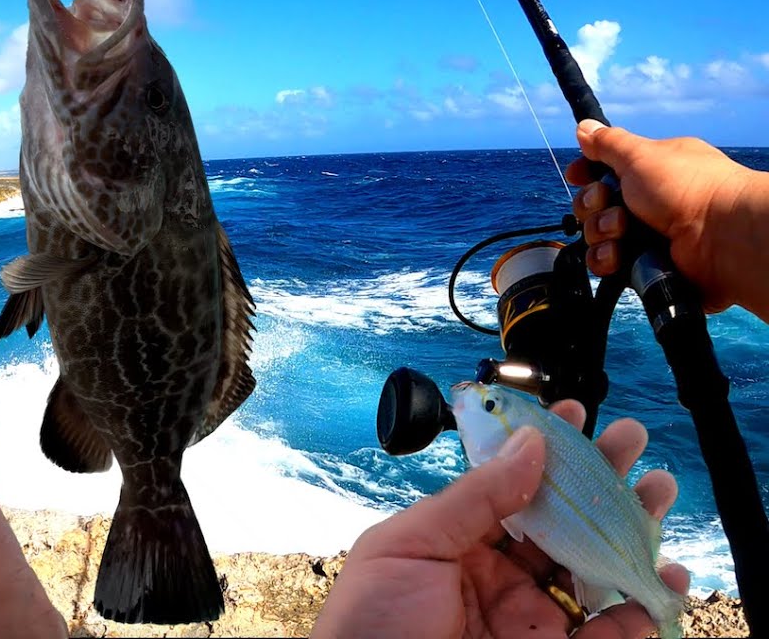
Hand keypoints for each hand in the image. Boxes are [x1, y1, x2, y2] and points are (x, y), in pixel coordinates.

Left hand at [313, 400, 688, 638]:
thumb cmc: (368, 626)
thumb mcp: (407, 547)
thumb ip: (472, 498)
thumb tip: (528, 443)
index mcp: (456, 542)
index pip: (510, 487)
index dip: (545, 451)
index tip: (576, 414)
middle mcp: (497, 576)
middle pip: (561, 521)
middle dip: (599, 480)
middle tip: (631, 441)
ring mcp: (528, 619)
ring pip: (593, 568)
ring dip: (630, 530)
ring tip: (660, 492)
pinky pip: (609, 632)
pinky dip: (643, 606)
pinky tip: (663, 575)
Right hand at [566, 119, 768, 319]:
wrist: (721, 236)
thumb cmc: (686, 187)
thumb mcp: (641, 155)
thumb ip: (608, 143)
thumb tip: (584, 127)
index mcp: (650, 172)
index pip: (604, 172)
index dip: (587, 175)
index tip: (578, 175)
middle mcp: (647, 203)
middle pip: (594, 204)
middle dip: (593, 204)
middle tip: (609, 203)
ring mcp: (644, 235)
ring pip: (597, 235)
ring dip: (601, 231)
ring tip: (621, 231)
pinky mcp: (642, 265)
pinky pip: (606, 263)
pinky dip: (606, 259)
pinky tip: (618, 255)